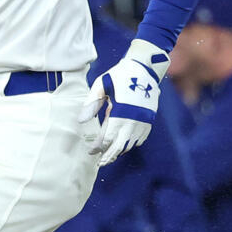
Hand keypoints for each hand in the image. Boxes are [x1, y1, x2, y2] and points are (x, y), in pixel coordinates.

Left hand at [78, 39, 168, 165]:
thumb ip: (91, 103)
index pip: (109, 138)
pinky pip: (140, 138)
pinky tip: (123, 144)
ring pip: (131, 144)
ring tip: (108, 154)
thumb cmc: (119, 76)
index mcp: (121, 113)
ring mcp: (144, 121)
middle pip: (121, 145)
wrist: (144, 69)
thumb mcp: (101, 85)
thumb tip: (81, 121)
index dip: (99, 147)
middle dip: (110, 155)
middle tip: (99, 162)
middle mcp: (134, 120)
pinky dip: (131, 144)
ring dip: (120, 150)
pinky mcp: (149, 120)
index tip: (91, 152)